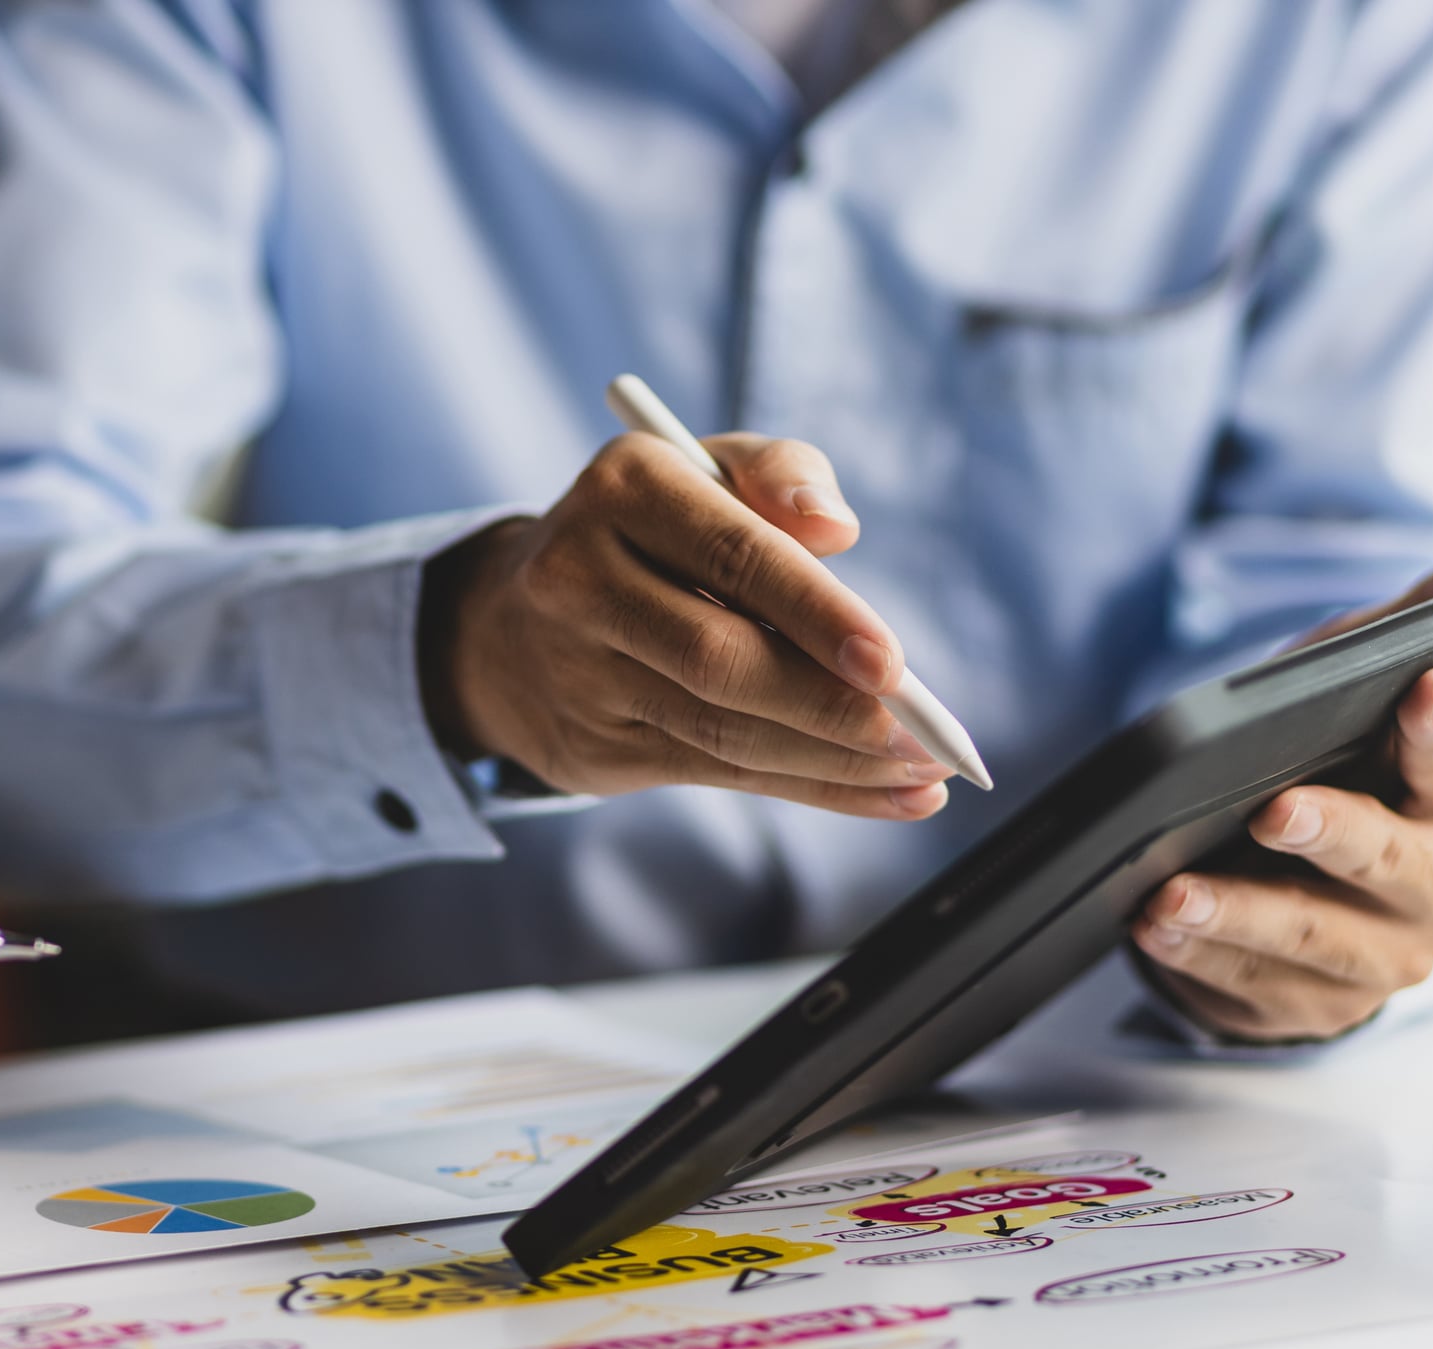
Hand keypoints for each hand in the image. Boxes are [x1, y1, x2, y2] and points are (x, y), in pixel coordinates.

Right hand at [419, 431, 950, 816]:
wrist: (508, 623)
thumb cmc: (651, 531)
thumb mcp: (707, 471)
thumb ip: (781, 474)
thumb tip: (835, 528)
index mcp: (623, 489)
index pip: (731, 556)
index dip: (816, 613)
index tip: (892, 663)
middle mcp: (581, 579)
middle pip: (719, 659)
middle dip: (832, 707)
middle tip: (924, 738)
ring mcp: (579, 672)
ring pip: (721, 730)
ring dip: (834, 760)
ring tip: (922, 772)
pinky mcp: (592, 747)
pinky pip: (716, 774)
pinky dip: (812, 787)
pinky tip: (885, 794)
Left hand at [1133, 526, 1432, 1042]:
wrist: (1302, 875)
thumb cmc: (1346, 752)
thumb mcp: (1376, 674)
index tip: (1419, 690)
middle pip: (1390, 863)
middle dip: (1334, 836)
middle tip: (1273, 809)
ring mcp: (1384, 958)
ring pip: (1314, 938)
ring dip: (1240, 916)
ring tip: (1170, 893)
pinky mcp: (1316, 1003)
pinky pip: (1255, 984)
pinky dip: (1201, 958)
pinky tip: (1152, 929)